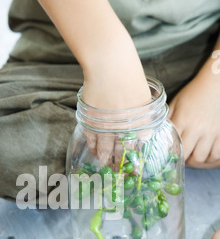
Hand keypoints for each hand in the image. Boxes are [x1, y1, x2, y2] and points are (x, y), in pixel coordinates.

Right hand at [82, 36, 150, 166]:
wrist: (111, 65)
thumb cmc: (130, 76)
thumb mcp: (144, 98)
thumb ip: (143, 117)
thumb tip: (141, 132)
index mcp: (143, 124)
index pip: (140, 149)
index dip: (137, 161)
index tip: (135, 169)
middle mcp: (126, 130)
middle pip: (123, 154)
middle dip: (121, 166)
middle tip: (119, 173)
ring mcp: (108, 128)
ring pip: (106, 151)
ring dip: (105, 160)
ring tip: (105, 166)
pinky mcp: (93, 123)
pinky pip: (93, 141)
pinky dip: (94, 148)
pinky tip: (94, 152)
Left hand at [168, 59, 219, 168]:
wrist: (216, 84)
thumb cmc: (194, 93)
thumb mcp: (176, 104)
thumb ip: (167, 119)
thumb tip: (155, 132)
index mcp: (182, 121)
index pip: (172, 145)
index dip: (169, 155)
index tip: (167, 158)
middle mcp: (196, 128)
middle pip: (187, 156)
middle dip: (182, 161)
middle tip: (181, 159)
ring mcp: (211, 132)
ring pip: (201, 158)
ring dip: (196, 161)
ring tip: (192, 158)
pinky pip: (216, 154)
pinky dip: (210, 158)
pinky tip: (206, 155)